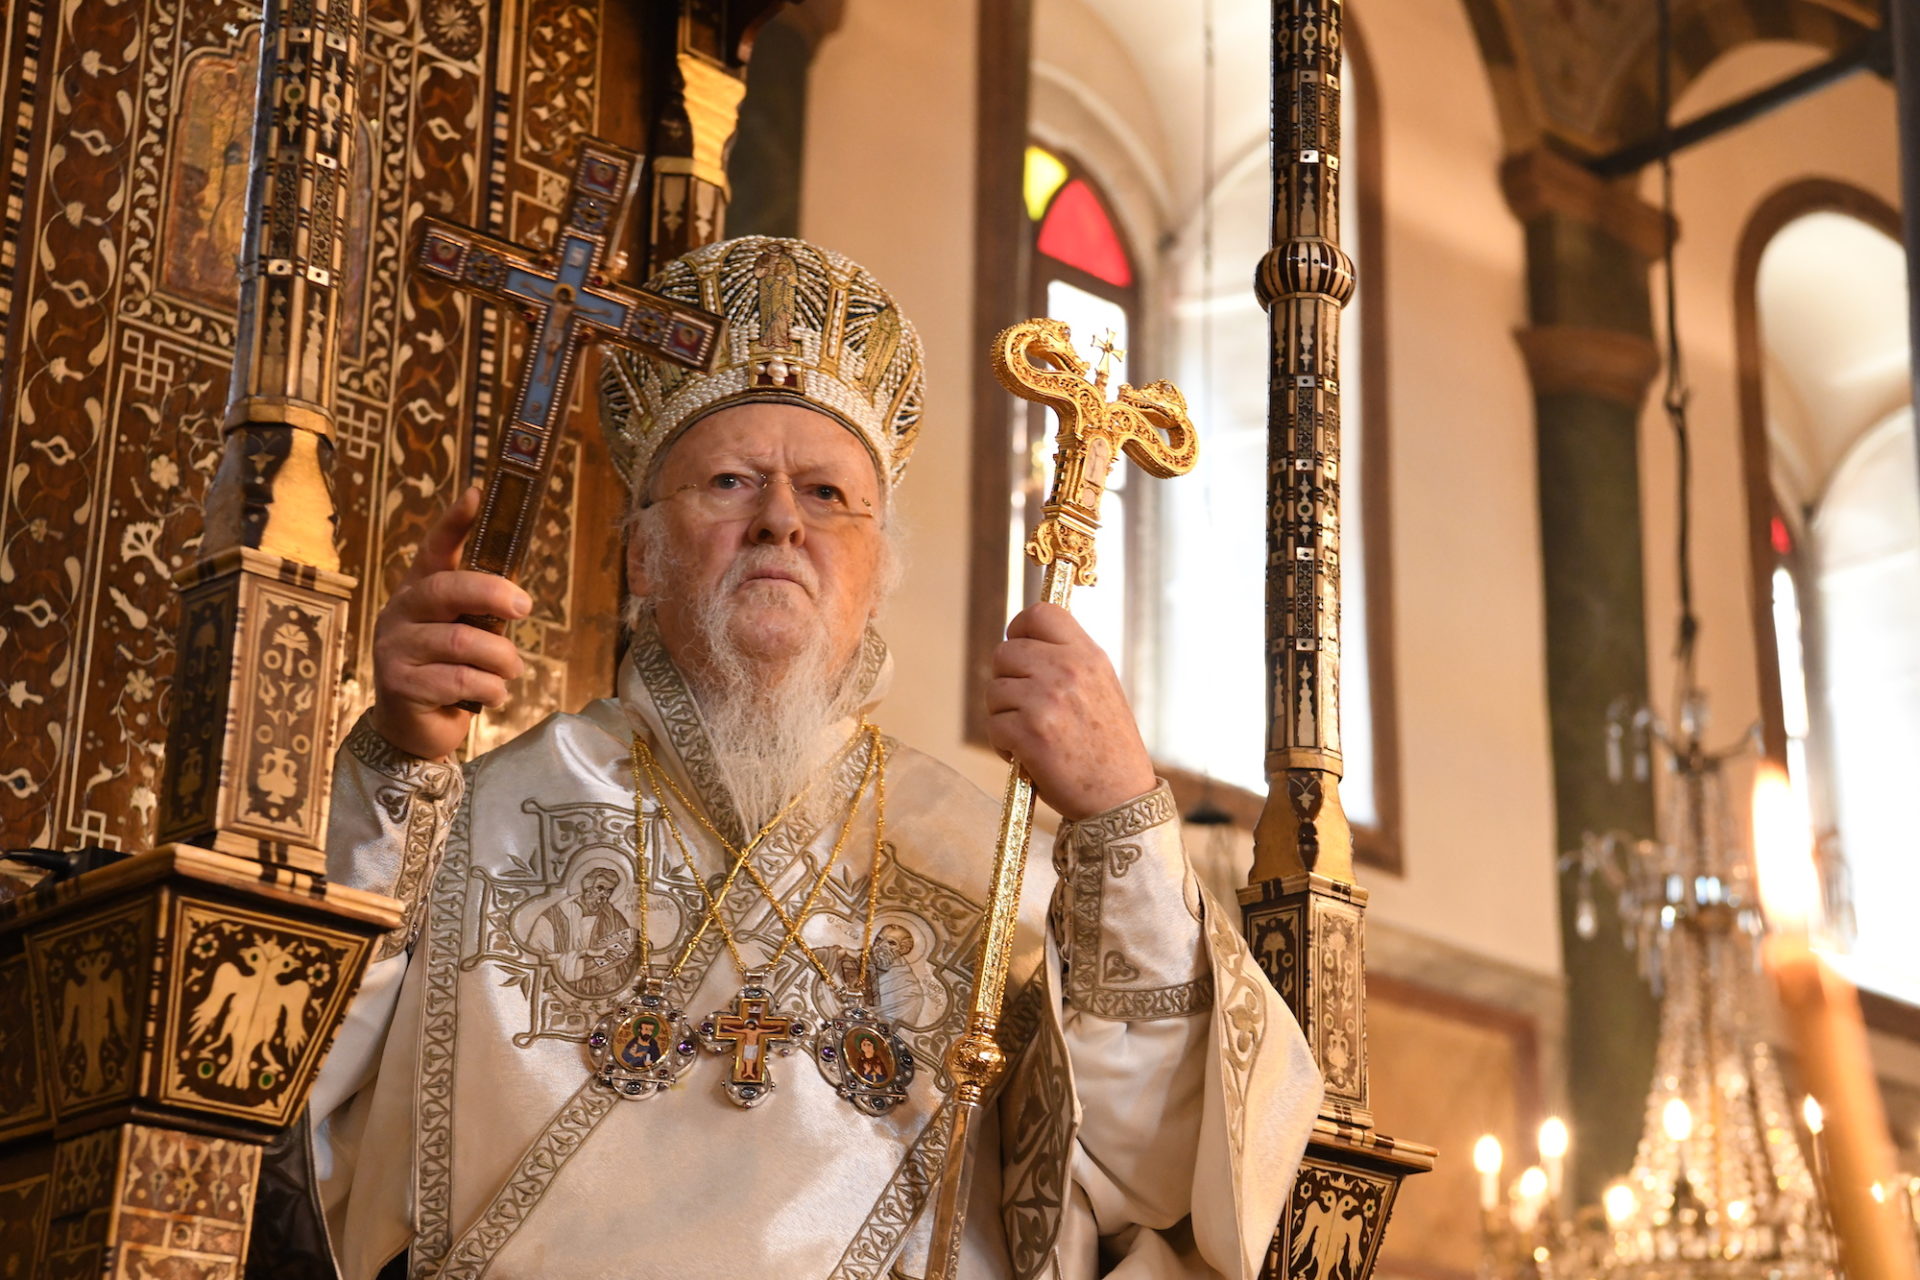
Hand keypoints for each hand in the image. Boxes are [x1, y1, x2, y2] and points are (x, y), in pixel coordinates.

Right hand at [368, 486, 529, 758]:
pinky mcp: (400, 684)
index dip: (454, 522)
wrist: (413, 728)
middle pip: (445, 589)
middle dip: (492, 594)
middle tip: (524, 607)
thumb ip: (482, 610)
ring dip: (500, 658)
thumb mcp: (466, 632)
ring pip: (460, 641)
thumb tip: (518, 592)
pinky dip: (489, 688)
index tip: (477, 495)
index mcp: (420, 590)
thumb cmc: (448, 671)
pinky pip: (457, 679)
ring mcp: (395, 648)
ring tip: (511, 670)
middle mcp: (401, 612)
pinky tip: (494, 694)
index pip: (434, 549)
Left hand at [985, 603, 1156, 820]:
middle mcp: (1067, 671)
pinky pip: (994, 725)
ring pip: (994, 691)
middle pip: (1005, 652)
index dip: (1020, 628)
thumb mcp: (1101, 688)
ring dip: (1004, 716)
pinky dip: (1003, 744)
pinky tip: (1027, 756)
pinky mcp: (1030, 732)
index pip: (1041, 613)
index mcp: (1088, 656)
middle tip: (1023, 707)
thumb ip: (1068, 662)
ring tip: (1031, 737)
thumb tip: (1023, 644)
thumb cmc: (1109, 748)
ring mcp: (1047, 700)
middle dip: (1006, 681)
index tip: (1019, 649)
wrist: (1121, 798)